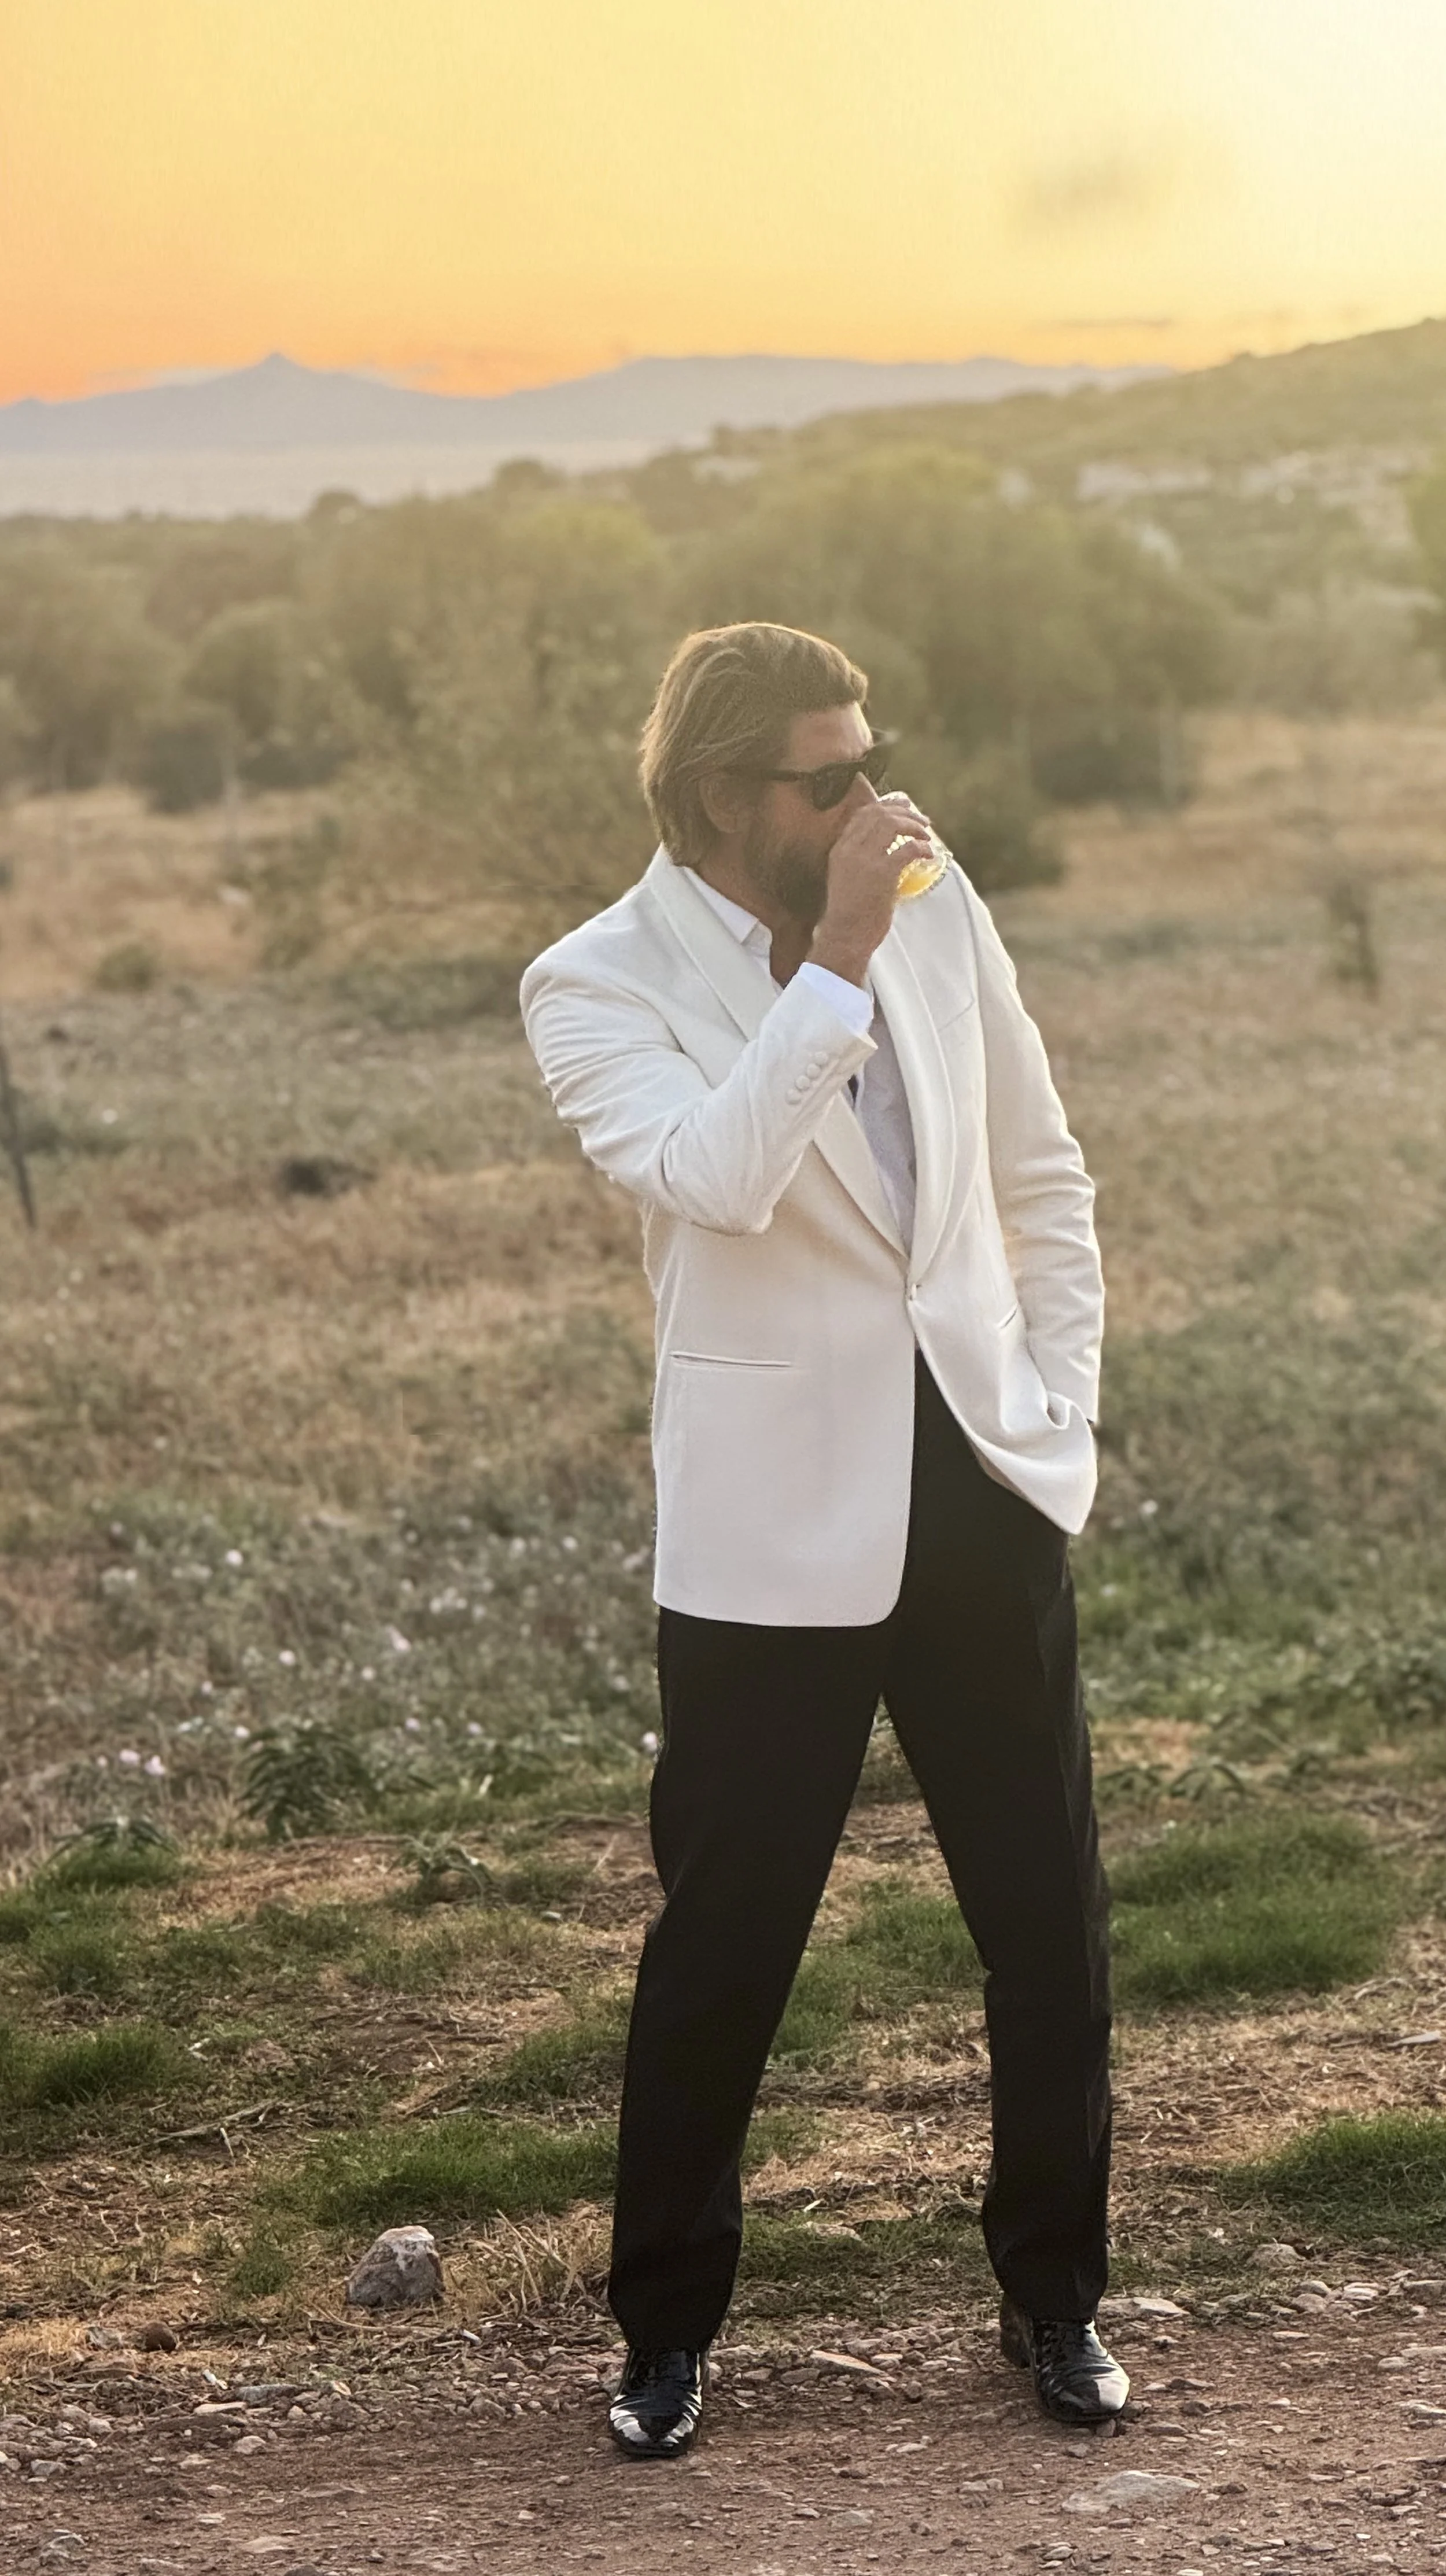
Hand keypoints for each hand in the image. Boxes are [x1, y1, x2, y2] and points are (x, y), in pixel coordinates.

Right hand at [808, 791, 936, 986]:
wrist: (844, 937)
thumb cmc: (848, 914)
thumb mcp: (845, 879)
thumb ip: (859, 861)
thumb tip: (885, 851)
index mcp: (839, 849)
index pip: (863, 814)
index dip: (886, 806)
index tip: (903, 807)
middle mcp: (850, 850)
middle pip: (879, 814)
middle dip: (905, 813)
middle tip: (922, 821)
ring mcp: (865, 860)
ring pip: (892, 824)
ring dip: (914, 826)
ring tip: (927, 836)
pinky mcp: (882, 873)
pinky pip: (908, 849)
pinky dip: (922, 848)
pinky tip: (928, 855)